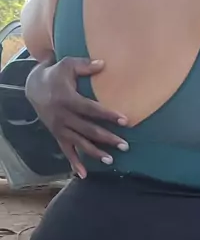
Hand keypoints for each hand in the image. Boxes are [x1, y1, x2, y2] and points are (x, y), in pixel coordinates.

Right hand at [25, 57, 128, 177]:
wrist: (34, 87)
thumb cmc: (56, 74)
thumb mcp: (68, 65)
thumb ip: (85, 65)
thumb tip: (103, 64)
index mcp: (67, 99)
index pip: (91, 109)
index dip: (108, 115)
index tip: (125, 121)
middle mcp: (63, 116)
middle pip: (88, 130)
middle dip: (107, 138)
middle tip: (125, 145)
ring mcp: (59, 128)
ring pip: (79, 143)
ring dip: (95, 153)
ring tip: (111, 161)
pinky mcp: (57, 135)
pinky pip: (66, 151)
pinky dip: (74, 164)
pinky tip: (84, 175)